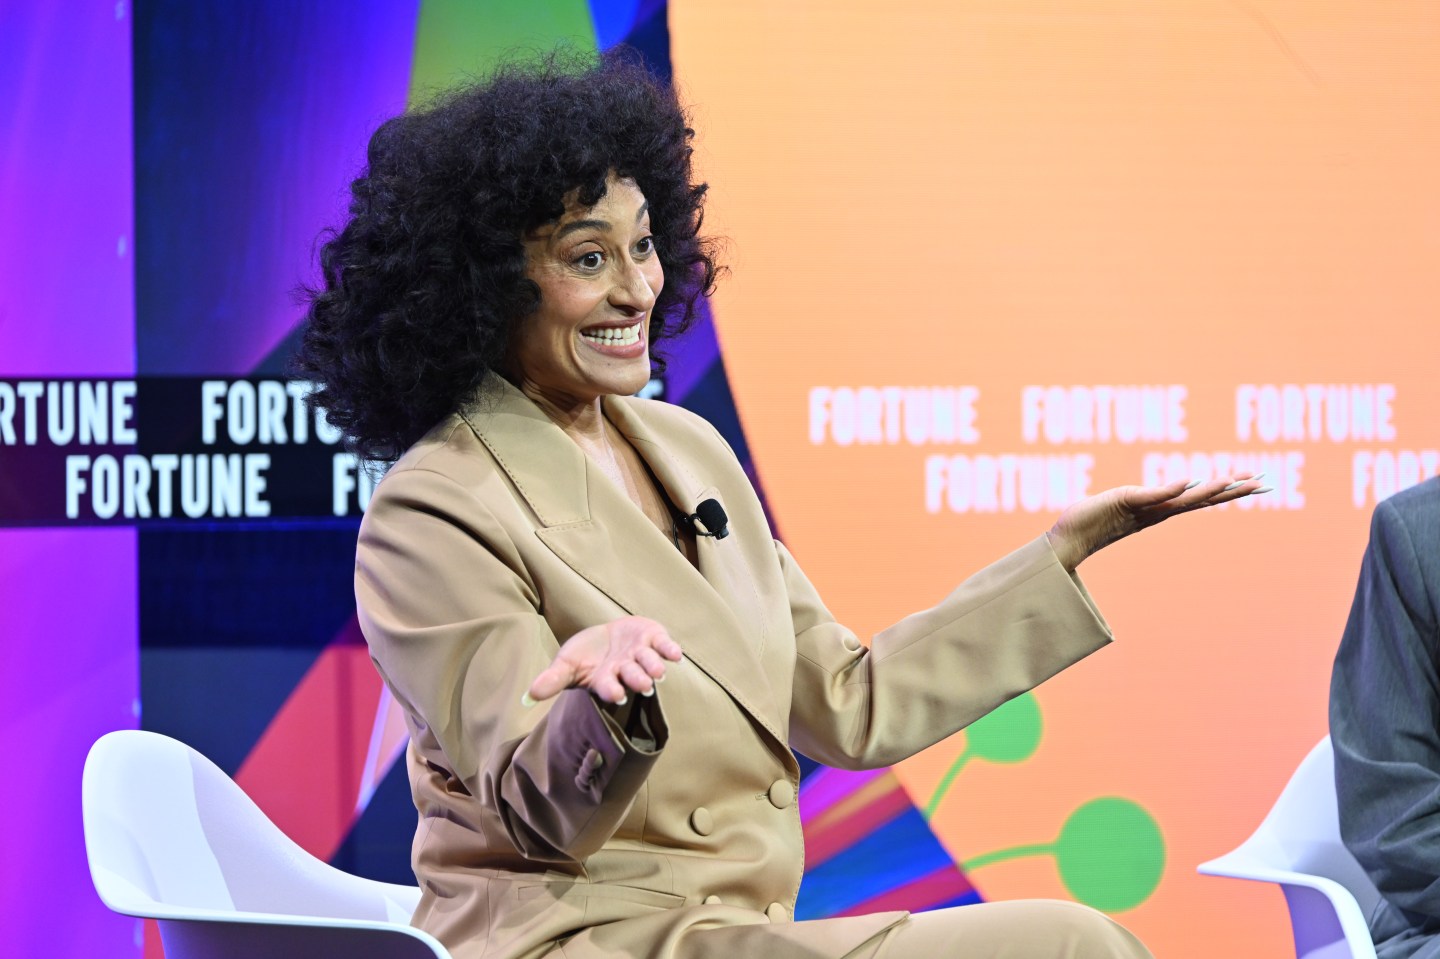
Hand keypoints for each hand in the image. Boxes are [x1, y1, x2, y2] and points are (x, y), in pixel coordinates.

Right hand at [525, 616, 682, 705]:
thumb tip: (528, 696)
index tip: (617, 695)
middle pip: (634, 677)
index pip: (609, 688)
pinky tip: (677, 654)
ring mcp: (641, 654)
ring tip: (658, 672)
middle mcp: (626, 670)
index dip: (613, 690)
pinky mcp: (653, 638)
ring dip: (654, 666)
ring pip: (650, 663)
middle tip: (645, 685)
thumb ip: (552, 679)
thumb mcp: (566, 664)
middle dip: (638, 680)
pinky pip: (664, 646)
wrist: (605, 637)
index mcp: (606, 679)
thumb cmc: (585, 655)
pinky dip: (670, 649)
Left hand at [1047, 474, 1269, 570]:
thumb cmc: (1094, 521)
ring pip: (1184, 499)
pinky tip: (1187, 481)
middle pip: (1203, 499)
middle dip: (1233, 490)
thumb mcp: (1129, 503)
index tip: (1257, 480)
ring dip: (1208, 490)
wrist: (1068, 540)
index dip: (1230, 489)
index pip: (1202, 497)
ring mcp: (1145, 508)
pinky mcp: (1127, 502)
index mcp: (1162, 509)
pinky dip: (1169, 489)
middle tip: (1264, 481)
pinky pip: (1152, 495)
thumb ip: (1153, 496)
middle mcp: (1159, 511)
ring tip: (1232, 481)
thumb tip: (1176, 487)